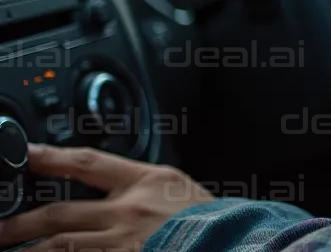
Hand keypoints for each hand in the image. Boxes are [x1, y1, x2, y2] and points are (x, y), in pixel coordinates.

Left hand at [0, 144, 214, 250]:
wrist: (239, 242)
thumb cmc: (220, 221)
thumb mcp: (186, 191)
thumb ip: (153, 190)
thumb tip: (123, 189)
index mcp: (149, 182)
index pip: (90, 162)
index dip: (53, 157)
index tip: (27, 155)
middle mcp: (129, 211)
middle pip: (60, 213)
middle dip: (21, 221)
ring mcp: (122, 244)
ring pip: (59, 247)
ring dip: (28, 249)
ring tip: (5, 247)